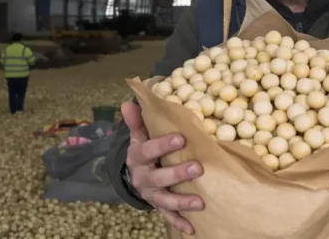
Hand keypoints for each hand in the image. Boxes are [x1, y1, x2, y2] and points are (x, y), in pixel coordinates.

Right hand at [122, 102, 204, 234]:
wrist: (136, 176)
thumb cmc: (144, 151)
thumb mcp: (139, 136)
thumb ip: (137, 122)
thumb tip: (128, 102)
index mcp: (137, 157)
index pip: (148, 150)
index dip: (163, 145)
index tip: (181, 138)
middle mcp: (142, 178)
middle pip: (158, 178)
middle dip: (177, 174)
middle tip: (198, 168)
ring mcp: (150, 194)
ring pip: (164, 200)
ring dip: (181, 202)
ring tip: (200, 202)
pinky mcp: (159, 206)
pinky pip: (168, 216)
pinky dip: (179, 223)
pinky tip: (192, 228)